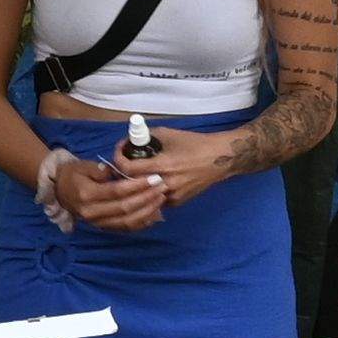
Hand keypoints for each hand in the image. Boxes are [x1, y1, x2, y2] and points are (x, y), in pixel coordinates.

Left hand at [118, 123, 240, 212]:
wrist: (220, 159)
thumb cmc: (194, 143)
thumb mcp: (169, 134)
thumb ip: (148, 138)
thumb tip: (130, 141)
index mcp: (163, 165)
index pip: (128, 168)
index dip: (118, 159)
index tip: (120, 152)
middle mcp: (166, 183)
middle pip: (132, 185)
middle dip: (123, 174)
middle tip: (123, 164)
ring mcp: (172, 196)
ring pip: (142, 196)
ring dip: (136, 186)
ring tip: (135, 174)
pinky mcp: (177, 202)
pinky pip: (156, 199)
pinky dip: (151, 192)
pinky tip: (154, 182)